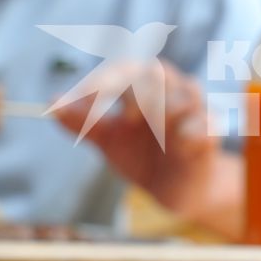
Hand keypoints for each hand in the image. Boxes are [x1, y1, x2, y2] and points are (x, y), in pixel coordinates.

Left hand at [52, 59, 223, 220]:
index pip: (126, 69)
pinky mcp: (210, 138)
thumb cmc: (141, 156)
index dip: (108, 79)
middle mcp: (171, 93)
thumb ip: (83, 122)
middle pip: (158, 71)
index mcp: (144, 90)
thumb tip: (51, 103)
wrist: (171, 191)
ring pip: (187, 91)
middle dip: (139, 90)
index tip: (91, 96)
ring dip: (165, 108)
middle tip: (125, 118)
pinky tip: (178, 142)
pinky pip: (207, 124)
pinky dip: (193, 129)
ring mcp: (194, 114)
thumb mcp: (108, 140)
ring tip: (150, 131)